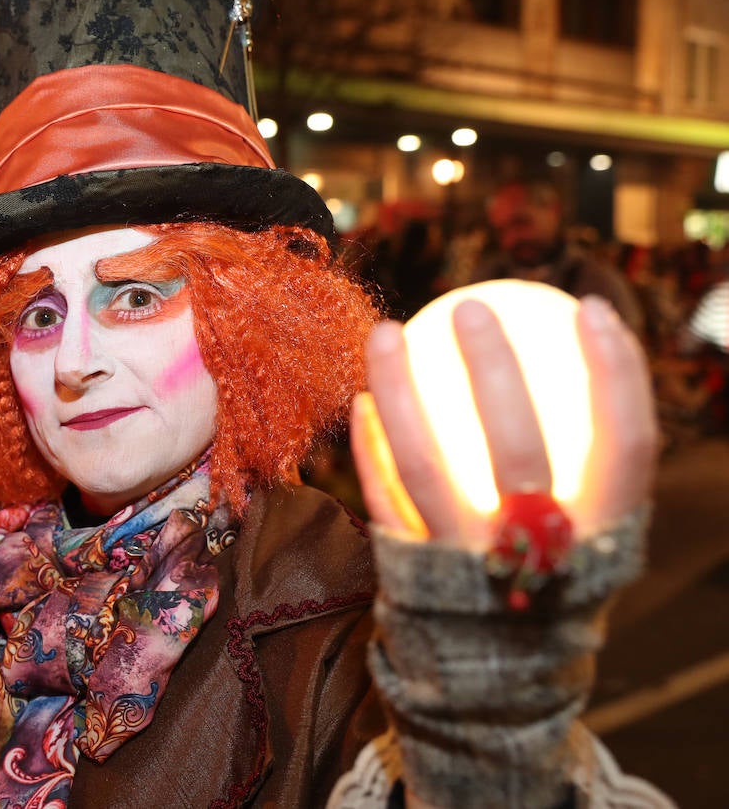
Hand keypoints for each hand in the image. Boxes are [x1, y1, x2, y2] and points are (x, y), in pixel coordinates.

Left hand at [351, 296, 656, 546]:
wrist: (497, 682)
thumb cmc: (550, 575)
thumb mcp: (590, 529)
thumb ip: (588, 461)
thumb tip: (584, 352)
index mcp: (600, 536)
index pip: (625, 445)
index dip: (617, 374)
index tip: (593, 309)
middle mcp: (535, 553)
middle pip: (517, 450)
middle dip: (495, 372)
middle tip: (470, 306)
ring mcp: (464, 563)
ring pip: (424, 466)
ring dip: (400, 391)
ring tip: (385, 332)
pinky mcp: (408, 572)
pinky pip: (383, 494)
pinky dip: (371, 444)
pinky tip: (363, 397)